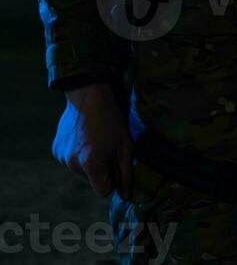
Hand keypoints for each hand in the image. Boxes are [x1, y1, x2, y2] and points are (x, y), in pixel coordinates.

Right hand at [52, 83, 133, 199]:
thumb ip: (126, 174)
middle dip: (101, 169)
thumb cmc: (112, 120)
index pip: (104, 191)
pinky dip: (77, 153)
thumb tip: (126, 196)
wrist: (89, 94)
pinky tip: (84, 136)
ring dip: (89, 161)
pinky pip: (70, 159)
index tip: (116, 162)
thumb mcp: (126, 146)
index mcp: (91, 165)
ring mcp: (61, 157)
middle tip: (107, 146)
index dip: (113, 178)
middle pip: (92, 180)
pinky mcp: (55, 149)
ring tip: (95, 139)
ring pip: (80, 170)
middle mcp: (72, 165)